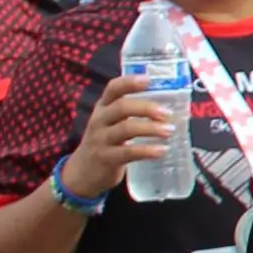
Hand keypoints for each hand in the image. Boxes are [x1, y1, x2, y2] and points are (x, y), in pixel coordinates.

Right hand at [59, 73, 183, 198]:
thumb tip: (170, 104)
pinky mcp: (106, 158)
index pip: (113, 88)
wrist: (82, 172)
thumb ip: (132, 112)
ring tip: (170, 131)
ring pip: (125, 129)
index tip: (148, 79)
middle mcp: (100, 120)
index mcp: (104, 107)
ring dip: (150, 128)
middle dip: (146, 108)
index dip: (129, 82)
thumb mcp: (112, 122)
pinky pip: (128, 153)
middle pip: (121, 107)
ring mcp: (101, 139)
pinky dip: (147, 151)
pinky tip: (162, 150)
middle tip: (167, 113)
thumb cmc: (106, 141)